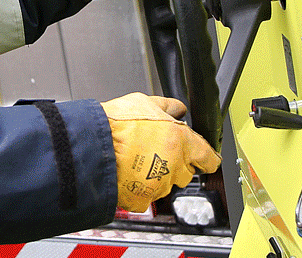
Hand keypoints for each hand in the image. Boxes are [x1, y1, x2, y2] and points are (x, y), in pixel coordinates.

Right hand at [100, 92, 220, 211]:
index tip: (205, 157)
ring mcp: (159, 184)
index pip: (209, 157)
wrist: (92, 146)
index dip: (207, 157)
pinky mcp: (143, 198)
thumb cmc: (116, 125)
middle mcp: (174, 165)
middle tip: (159, 152)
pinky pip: (148, 196)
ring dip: (158, 175)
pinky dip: (141, 189)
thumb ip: (167, 106)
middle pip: (187, 171)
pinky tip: (130, 175)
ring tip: (138, 161)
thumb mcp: (144, 102)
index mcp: (181, 141)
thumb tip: (179, 108)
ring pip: (167, 183)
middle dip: (178, 163)